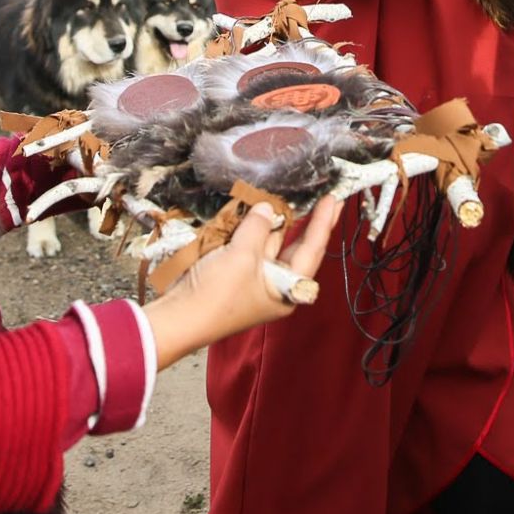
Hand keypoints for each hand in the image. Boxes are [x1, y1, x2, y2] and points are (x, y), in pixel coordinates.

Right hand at [142, 197, 342, 368]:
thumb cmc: (217, 293)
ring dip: (275, 221)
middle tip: (324, 197)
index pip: (312, 250)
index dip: (323, 223)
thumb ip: (258, 228)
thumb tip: (267, 209)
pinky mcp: (233, 272)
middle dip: (306, 222)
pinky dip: (252, 227)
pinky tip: (257, 209)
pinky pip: (249, 245)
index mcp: (286, 289)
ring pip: (271, 243)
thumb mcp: (242, 256)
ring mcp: (253, 278)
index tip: (334, 200)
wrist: (179, 317)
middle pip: (295, 247)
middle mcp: (274, 284)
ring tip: (291, 196)